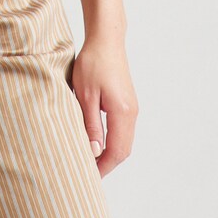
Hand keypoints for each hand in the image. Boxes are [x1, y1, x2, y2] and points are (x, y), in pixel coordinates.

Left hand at [70, 38, 138, 177]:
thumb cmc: (93, 63)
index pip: (116, 152)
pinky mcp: (127, 103)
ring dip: (110, 154)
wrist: (106, 40)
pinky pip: (123, 130)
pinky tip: (97, 142)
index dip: (103, 167)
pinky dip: (112, 141)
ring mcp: (131, 108)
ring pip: (124, 141)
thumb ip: (90, 124)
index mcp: (122, 113)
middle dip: (107, 164)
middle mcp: (132, 113)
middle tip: (88, 173)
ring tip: (90, 161)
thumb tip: (93, 152)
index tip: (88, 177)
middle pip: (123, 150)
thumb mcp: (85, 95)